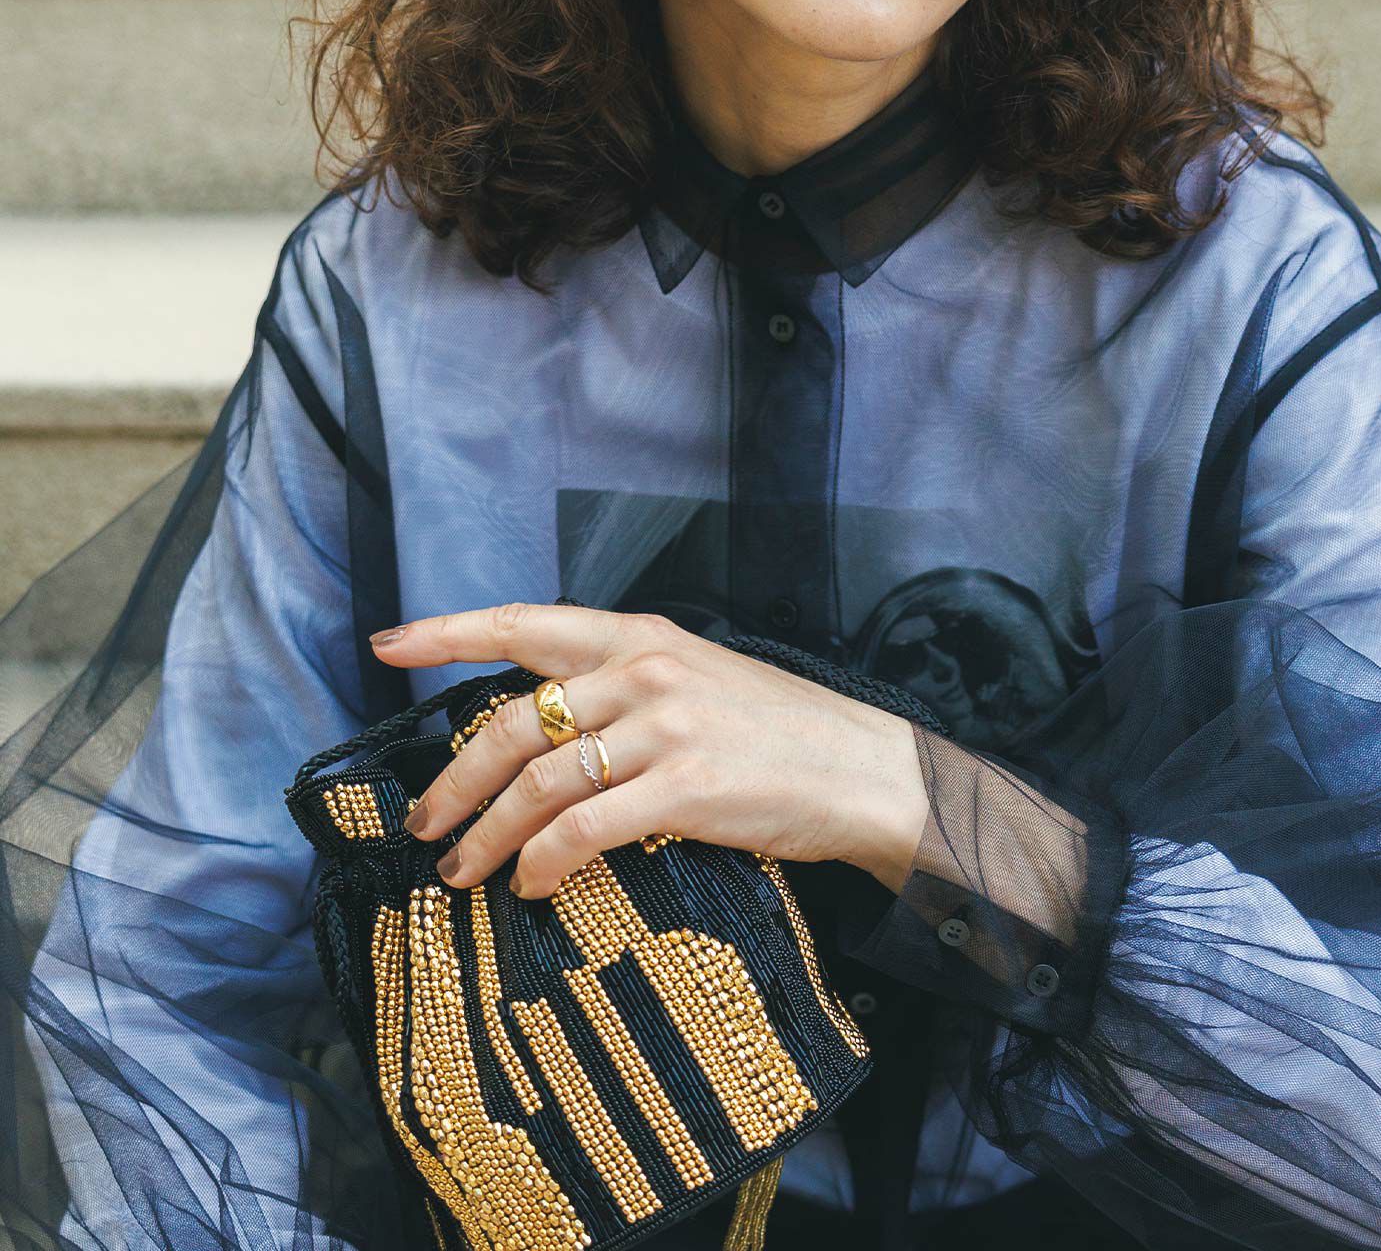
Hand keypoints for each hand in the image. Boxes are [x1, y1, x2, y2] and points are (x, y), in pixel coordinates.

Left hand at [369, 602, 928, 898]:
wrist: (861, 768)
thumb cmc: (777, 730)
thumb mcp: (695, 680)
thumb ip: (621, 689)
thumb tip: (539, 732)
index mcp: (641, 636)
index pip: (526, 624)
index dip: (449, 633)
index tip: (388, 646)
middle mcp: (644, 670)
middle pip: (513, 722)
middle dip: (454, 781)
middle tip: (423, 825)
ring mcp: (664, 726)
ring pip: (538, 782)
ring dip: (486, 835)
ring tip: (462, 873)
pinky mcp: (685, 785)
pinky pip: (585, 828)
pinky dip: (544, 862)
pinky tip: (533, 887)